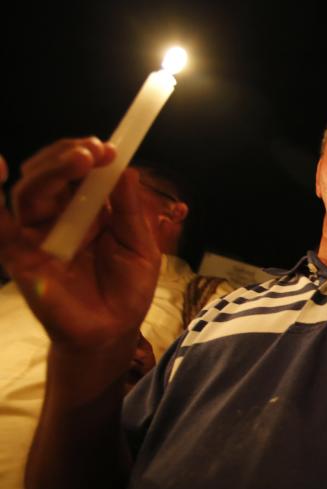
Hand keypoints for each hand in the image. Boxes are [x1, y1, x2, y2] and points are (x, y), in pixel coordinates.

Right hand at [0, 138, 160, 354]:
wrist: (113, 331)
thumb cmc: (127, 288)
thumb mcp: (140, 246)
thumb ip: (130, 210)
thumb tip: (125, 168)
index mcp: (87, 208)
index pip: (78, 171)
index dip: (89, 154)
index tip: (109, 147)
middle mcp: (58, 215)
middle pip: (49, 173)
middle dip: (69, 155)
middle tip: (95, 150)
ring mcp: (36, 234)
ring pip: (29, 191)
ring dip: (51, 170)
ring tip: (81, 159)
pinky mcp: (19, 257)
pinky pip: (0, 228)